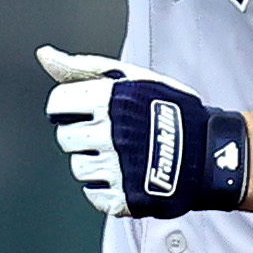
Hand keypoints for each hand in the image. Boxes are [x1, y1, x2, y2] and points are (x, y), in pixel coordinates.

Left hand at [39, 48, 251, 216]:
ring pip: (78, 167)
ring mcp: (118, 167)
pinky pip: (93, 194)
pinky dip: (106, 187)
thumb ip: (83, 67)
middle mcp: (111, 133)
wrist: (208, 150)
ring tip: (123, 153)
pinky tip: (127, 173)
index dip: (69, 108)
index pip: (58, 105)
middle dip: (82, 135)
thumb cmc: (167, 109)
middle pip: (66, 138)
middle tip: (111, 133)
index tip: (86, 110)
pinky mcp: (125, 197)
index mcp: (110, 99)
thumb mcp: (130, 77)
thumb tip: (44, 55)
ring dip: (94, 161)